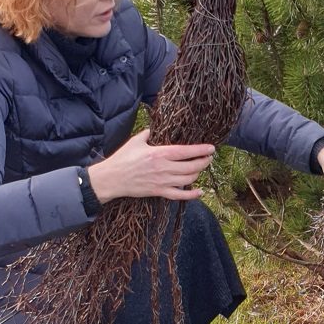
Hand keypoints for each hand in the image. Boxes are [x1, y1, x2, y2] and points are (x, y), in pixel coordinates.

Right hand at [88, 129, 214, 203]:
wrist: (112, 178)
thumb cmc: (122, 158)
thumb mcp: (136, 141)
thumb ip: (149, 133)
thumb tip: (156, 128)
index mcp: (160, 153)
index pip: (186, 151)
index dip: (201, 150)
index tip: (212, 148)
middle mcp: (164, 168)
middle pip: (192, 166)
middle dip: (204, 161)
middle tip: (209, 157)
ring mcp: (163, 181)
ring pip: (189, 179)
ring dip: (199, 173)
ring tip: (201, 168)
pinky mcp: (159, 192)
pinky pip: (180, 195)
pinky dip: (192, 195)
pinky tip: (200, 192)